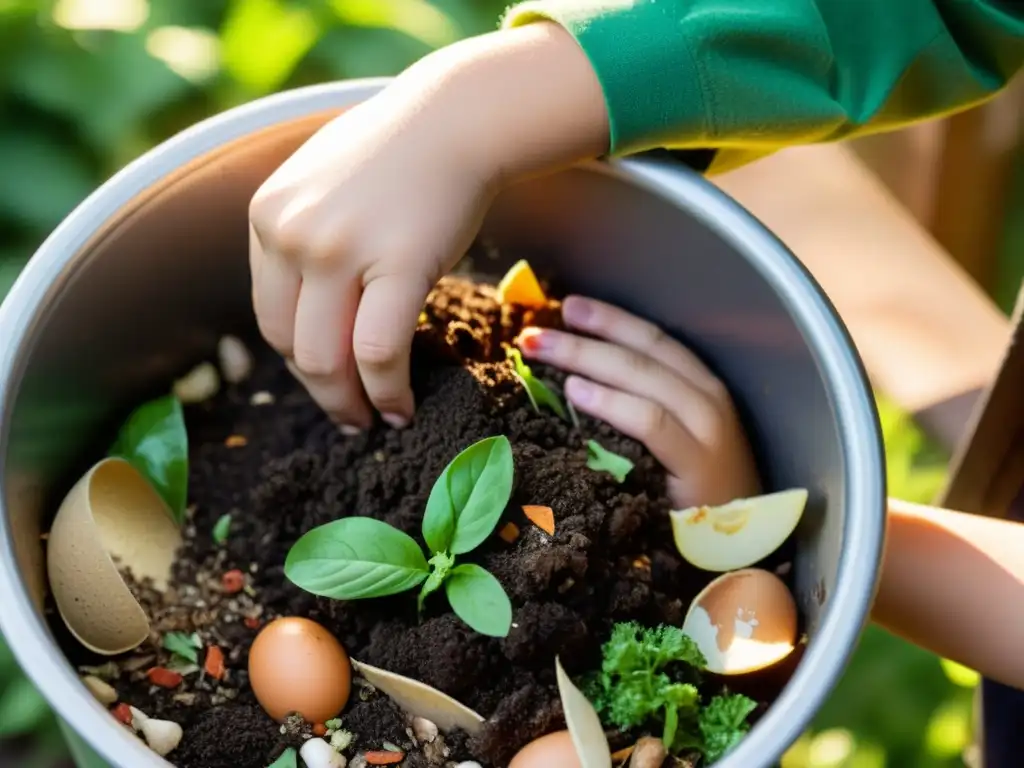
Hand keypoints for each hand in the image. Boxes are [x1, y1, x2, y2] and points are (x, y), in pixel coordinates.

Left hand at [248, 23, 607, 429]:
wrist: (456, 119)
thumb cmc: (398, 153)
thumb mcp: (322, 186)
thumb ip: (303, 238)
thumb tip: (309, 307)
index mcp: (267, 216)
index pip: (270, 316)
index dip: (300, 362)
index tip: (330, 381)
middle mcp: (292, 234)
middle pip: (292, 346)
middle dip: (324, 394)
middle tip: (352, 418)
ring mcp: (339, 250)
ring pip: (328, 360)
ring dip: (351, 404)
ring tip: (377, 420)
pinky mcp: (398, 264)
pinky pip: (380, 352)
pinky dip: (389, 392)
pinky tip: (404, 408)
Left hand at [517, 296, 759, 507]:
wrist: (743, 553)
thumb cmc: (698, 499)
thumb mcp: (676, 445)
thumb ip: (641, 412)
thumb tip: (575, 382)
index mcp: (702, 389)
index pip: (653, 342)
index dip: (611, 320)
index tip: (569, 306)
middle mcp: (709, 401)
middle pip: (641, 353)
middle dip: (586, 336)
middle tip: (535, 330)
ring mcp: (707, 432)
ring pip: (642, 377)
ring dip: (586, 357)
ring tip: (541, 350)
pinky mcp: (697, 467)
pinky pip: (649, 422)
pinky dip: (610, 402)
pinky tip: (575, 392)